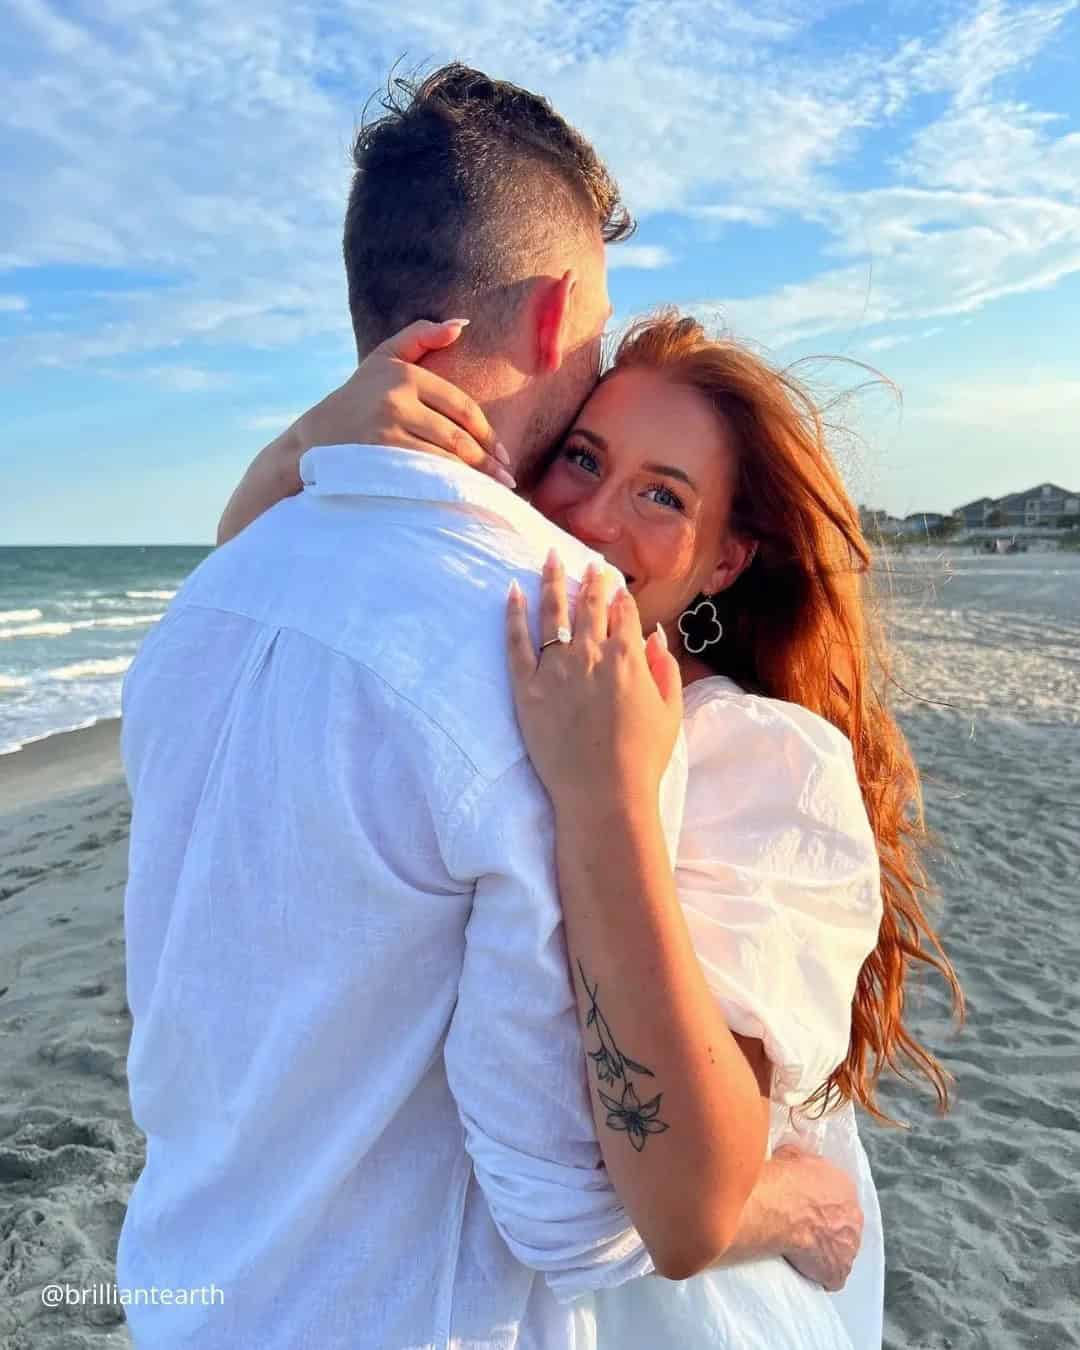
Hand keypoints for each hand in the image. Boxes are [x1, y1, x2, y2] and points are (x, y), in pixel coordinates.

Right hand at [216, 319, 510, 545]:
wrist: (311, 443)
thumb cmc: (355, 401)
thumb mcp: (382, 360)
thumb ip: (419, 337)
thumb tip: (462, 323)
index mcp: (404, 375)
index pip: (462, 407)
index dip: (488, 434)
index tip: (503, 454)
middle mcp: (395, 399)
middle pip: (457, 436)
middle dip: (487, 461)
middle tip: (506, 479)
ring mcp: (386, 430)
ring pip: (445, 457)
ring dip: (474, 478)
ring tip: (492, 491)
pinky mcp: (379, 458)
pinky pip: (426, 473)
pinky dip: (449, 486)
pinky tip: (465, 496)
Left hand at [506, 551, 682, 812]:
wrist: (603, 794)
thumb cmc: (642, 758)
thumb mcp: (669, 712)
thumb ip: (663, 669)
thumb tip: (654, 636)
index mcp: (627, 658)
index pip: (622, 613)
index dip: (618, 595)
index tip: (613, 582)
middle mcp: (590, 654)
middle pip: (588, 605)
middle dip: (589, 580)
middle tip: (586, 563)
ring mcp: (555, 669)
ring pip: (552, 613)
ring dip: (552, 581)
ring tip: (549, 557)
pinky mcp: (526, 688)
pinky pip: (516, 642)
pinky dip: (513, 614)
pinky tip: (512, 591)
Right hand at [772, 1146, 863, 1291]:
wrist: (781, 1207)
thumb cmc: (784, 1179)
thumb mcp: (792, 1154)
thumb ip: (802, 1163)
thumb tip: (796, 1163)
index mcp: (845, 1188)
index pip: (838, 1199)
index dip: (820, 1205)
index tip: (805, 1209)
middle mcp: (855, 1217)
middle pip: (843, 1226)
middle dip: (826, 1229)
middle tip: (802, 1229)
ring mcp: (850, 1247)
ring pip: (840, 1252)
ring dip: (824, 1252)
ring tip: (799, 1250)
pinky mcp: (840, 1271)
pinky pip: (832, 1277)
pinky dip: (820, 1275)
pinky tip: (803, 1269)